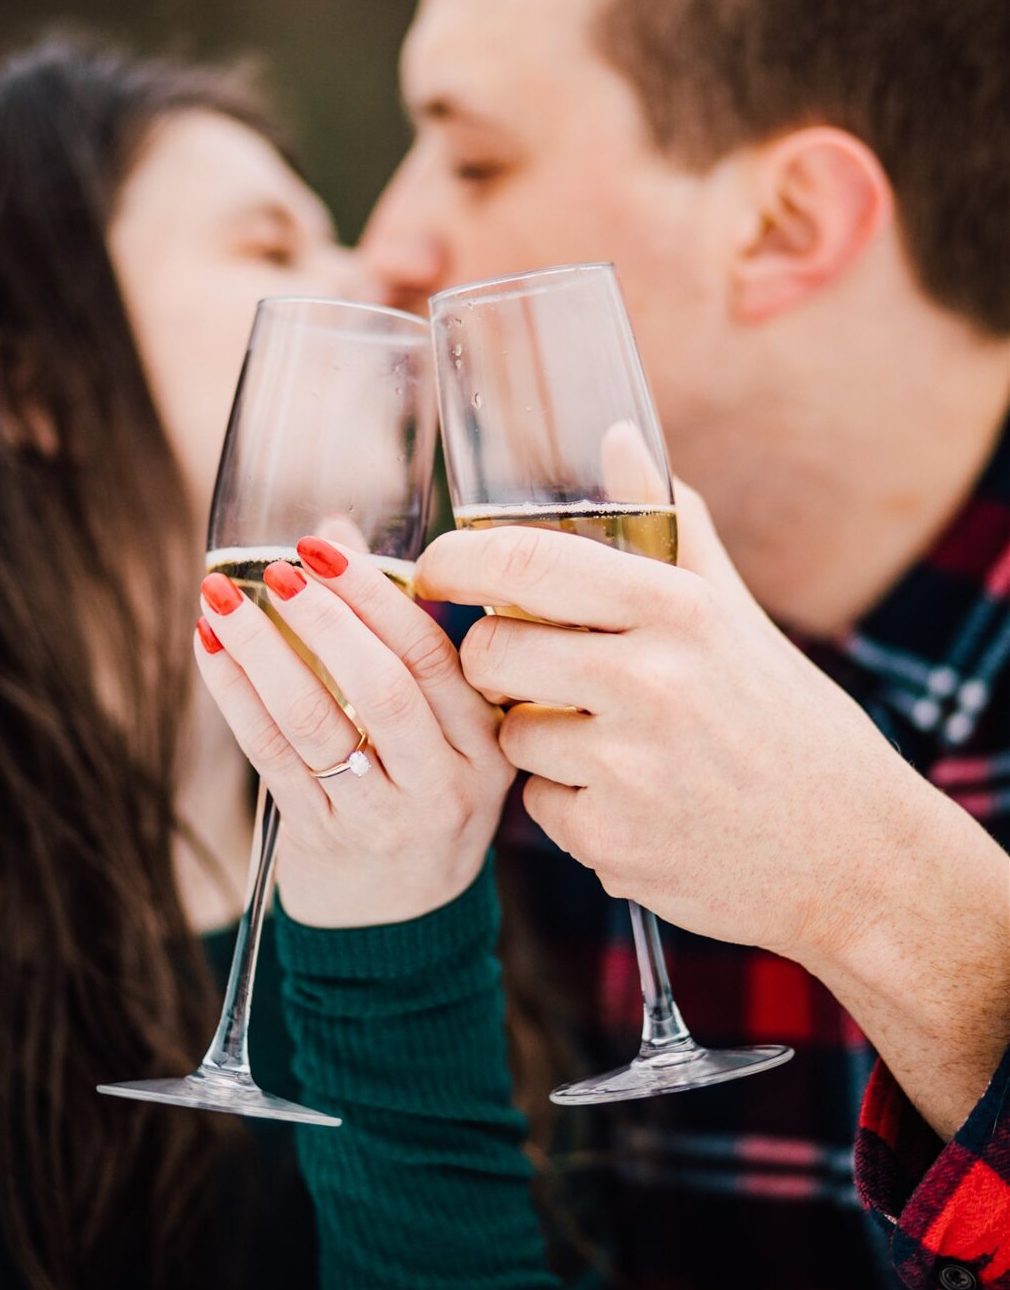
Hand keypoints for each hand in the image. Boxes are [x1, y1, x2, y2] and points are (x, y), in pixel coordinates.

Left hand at [194, 538, 513, 927]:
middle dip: (327, 619)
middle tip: (281, 568)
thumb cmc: (420, 798)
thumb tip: (335, 532)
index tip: (327, 546)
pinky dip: (235, 697)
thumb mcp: (442, 729)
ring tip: (221, 600)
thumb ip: (397, 633)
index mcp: (486, 743)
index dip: (378, 595)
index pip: (436, 656)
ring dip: (263, 652)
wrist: (402, 925)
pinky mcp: (324, 838)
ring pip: (317, 722)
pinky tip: (209, 651)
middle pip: (385, 688)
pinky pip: (272, 758)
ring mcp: (384, 817)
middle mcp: (444, 783)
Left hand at [417, 483, 1009, 1138]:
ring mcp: (630, 768)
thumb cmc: (789, 724)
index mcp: (678, 610)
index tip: (436, 571)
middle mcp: (651, 682)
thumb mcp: (734, 614)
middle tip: (532, 672)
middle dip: (494, 662)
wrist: (852, 852)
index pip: (526, 563)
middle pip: (491, 652)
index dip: (457, 561)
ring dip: (537, 740)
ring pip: (509, 735)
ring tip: (611, 746)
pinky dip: (568, 806)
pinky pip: (537, 807)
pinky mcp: (614, 841)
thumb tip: (615, 437)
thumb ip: (668, 526)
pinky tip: (630, 802)